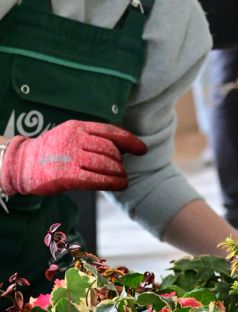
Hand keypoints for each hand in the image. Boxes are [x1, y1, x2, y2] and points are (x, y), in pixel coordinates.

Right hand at [0, 121, 146, 196]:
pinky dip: (112, 182)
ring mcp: (70, 157)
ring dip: (119, 173)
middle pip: (110, 150)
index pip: (110, 131)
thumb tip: (122, 148)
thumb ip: (92, 138)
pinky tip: (120, 185)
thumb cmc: (51, 151)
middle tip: (122, 169)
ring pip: (106, 164)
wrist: (21, 164)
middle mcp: (75, 139)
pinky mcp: (66, 175)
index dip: (129, 140)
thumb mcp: (69, 135)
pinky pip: (96, 179)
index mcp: (77, 126)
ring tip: (122, 178)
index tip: (142, 149)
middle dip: (120, 161)